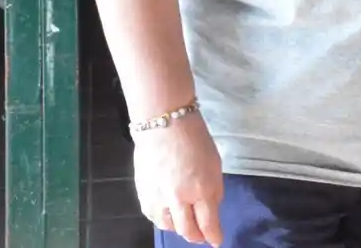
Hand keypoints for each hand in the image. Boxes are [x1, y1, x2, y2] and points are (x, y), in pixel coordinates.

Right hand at [132, 113, 224, 245]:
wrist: (164, 124)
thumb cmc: (195, 139)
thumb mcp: (214, 165)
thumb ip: (213, 189)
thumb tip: (211, 207)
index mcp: (202, 190)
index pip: (208, 223)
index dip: (213, 236)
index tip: (217, 241)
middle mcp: (179, 199)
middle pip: (187, 230)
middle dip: (197, 236)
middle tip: (202, 236)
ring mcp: (158, 197)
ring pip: (168, 226)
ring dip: (179, 228)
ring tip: (185, 224)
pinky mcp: (143, 193)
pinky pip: (152, 216)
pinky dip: (162, 219)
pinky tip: (168, 215)